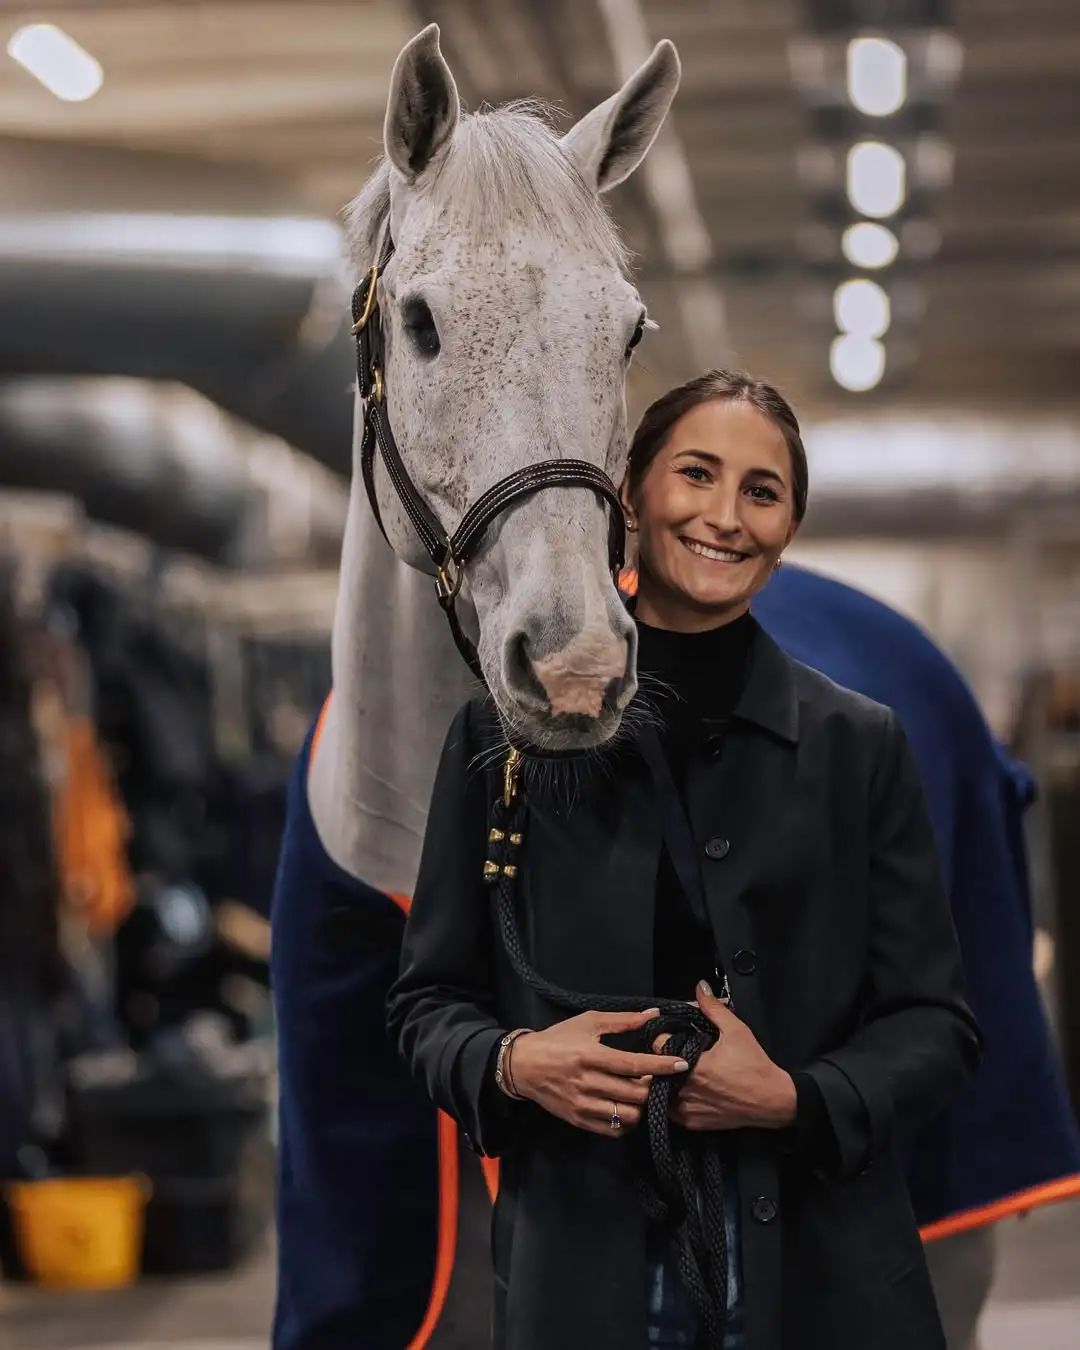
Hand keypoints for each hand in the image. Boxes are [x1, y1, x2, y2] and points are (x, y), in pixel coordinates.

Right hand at [509, 1008, 689, 1136]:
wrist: (523, 1065)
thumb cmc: (558, 1039)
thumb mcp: (588, 1022)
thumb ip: (623, 1021)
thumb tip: (653, 1014)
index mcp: (591, 1055)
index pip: (634, 1065)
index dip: (661, 1066)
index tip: (682, 1064)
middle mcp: (588, 1083)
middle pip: (635, 1094)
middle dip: (652, 1087)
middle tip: (654, 1078)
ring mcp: (583, 1105)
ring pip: (627, 1116)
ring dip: (640, 1106)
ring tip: (639, 1093)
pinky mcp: (579, 1121)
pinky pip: (613, 1130)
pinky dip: (626, 1122)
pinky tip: (625, 1107)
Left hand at [653, 981, 795, 1131]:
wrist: (772, 1101)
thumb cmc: (755, 1066)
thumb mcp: (736, 1031)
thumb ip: (713, 1008)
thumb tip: (700, 987)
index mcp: (693, 1067)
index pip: (659, 1046)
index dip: (663, 1036)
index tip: (670, 1034)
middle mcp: (686, 1090)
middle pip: (657, 1069)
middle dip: (661, 1058)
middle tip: (672, 1051)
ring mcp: (687, 1109)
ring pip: (660, 1092)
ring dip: (663, 1080)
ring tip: (674, 1070)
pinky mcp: (693, 1123)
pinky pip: (671, 1110)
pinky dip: (672, 1099)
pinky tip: (682, 1089)